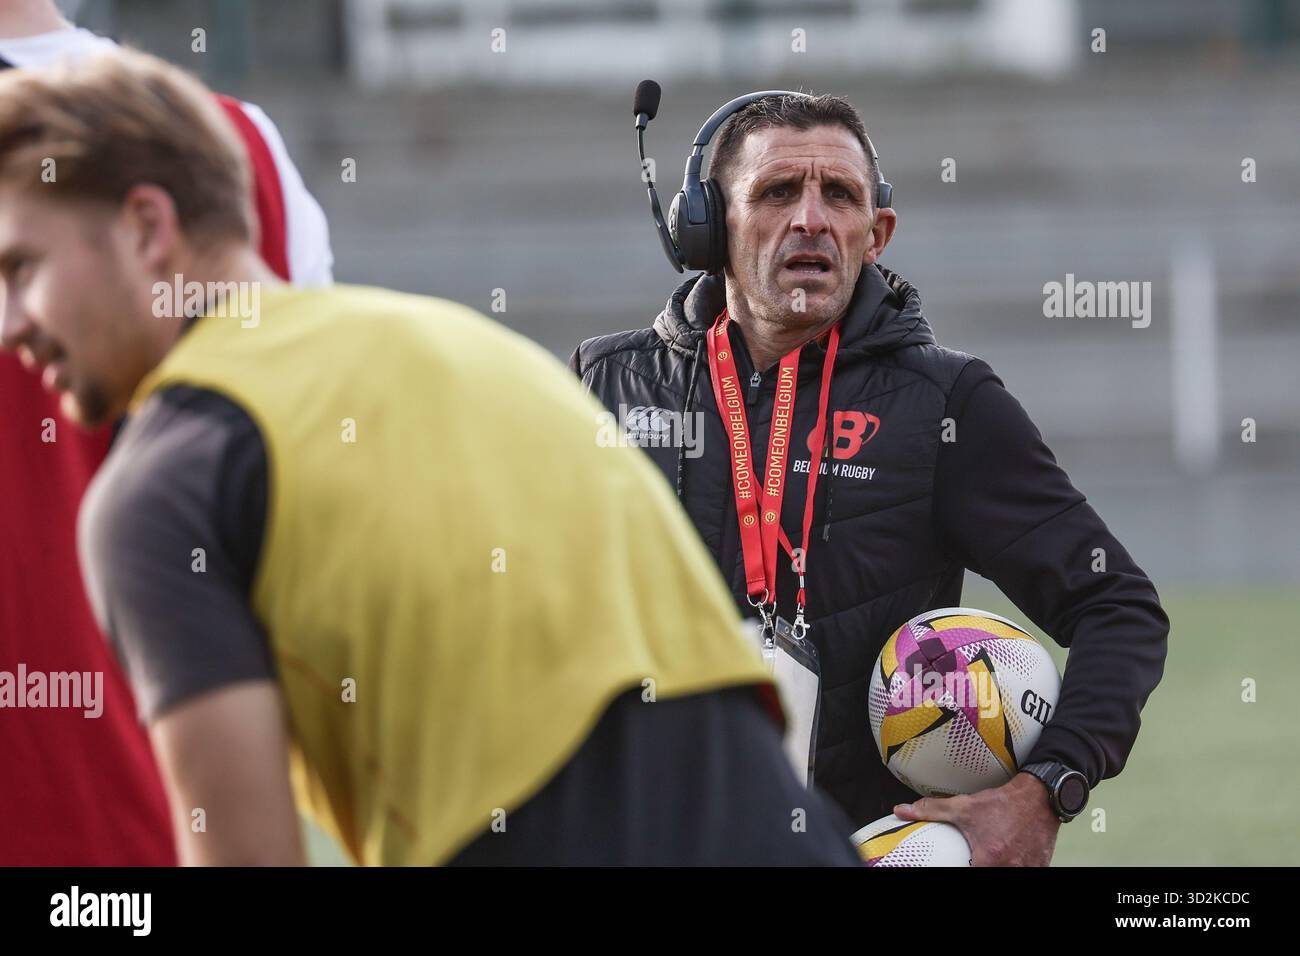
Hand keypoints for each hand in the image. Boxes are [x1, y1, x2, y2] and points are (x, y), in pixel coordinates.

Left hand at [893, 772, 1059, 866]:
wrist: (1038, 798)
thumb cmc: (1002, 804)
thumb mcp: (964, 806)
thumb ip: (932, 810)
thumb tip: (902, 810)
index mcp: (989, 858)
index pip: (970, 875)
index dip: (962, 870)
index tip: (959, 864)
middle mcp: (1010, 867)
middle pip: (989, 875)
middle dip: (980, 867)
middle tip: (976, 859)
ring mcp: (1027, 869)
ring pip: (1008, 874)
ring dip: (999, 867)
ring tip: (992, 858)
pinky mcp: (1039, 867)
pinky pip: (1025, 872)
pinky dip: (1014, 865)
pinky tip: (1009, 858)